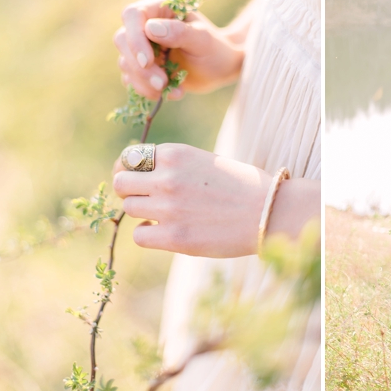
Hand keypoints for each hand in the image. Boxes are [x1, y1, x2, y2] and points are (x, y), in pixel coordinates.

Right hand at [113, 0, 244, 99]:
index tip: (148, 61)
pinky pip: (132, 79)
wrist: (220, 68)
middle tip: (162, 83)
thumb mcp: (203, 40)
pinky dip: (147, 90)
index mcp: (160, 8)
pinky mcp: (141, 66)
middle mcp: (145, 24)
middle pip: (123, 41)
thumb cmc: (215, 49)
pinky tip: (172, 93)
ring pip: (125, 63)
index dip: (135, 39)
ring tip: (175, 91)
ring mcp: (141, 46)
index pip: (132, 15)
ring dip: (145, 82)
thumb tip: (150, 28)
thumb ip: (180, 32)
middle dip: (140, 67)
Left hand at [113, 143, 270, 256]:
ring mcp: (168, 208)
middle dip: (132, 190)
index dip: (133, 168)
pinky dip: (148, 233)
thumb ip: (174, 166)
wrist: (268, 212)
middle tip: (149, 198)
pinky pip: (139, 234)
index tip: (141, 178)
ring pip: (129, 208)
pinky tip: (166, 230)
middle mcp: (167, 178)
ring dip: (143, 211)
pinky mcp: (174, 237)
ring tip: (165, 214)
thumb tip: (140, 177)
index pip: (131, 156)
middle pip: (122, 182)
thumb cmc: (242, 186)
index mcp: (175, 154)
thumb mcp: (206, 161)